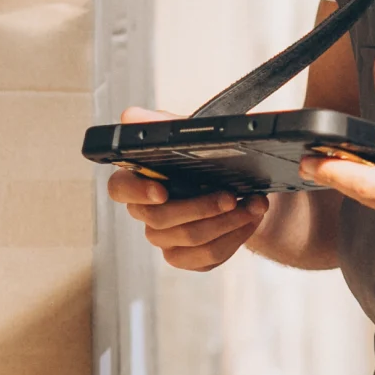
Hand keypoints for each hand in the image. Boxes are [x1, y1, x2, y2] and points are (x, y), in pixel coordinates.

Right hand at [107, 107, 268, 269]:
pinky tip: (249, 220)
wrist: (247, 185)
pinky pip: (206, 258)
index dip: (136, 192)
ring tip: (254, 205)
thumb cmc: (210, 158)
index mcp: (140, 179)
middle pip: (160, 219)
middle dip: (201, 207)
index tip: (162, 191)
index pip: (119, 188)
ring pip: (189, 239)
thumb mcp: (193, 134)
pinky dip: (235, 238)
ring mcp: (165, 238)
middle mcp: (147, 212)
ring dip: (227, 222)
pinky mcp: (187, 257)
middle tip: (232, 196)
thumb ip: (162, 124)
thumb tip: (130, 117)